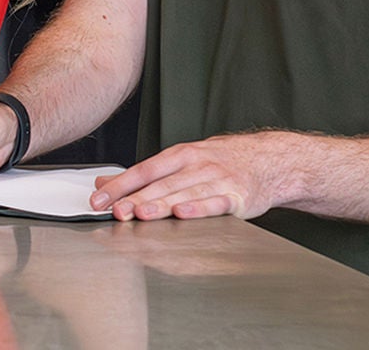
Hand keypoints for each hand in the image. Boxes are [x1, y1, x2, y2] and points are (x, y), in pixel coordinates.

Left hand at [88, 133, 290, 220]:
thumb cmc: (221, 163)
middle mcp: (196, 165)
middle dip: (136, 198)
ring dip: (161, 205)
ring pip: (185, 193)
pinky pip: (216, 203)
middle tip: (115, 211)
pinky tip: (184, 214)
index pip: (143, 170)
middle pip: (162, 184)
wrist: (269, 160)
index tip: (98, 199)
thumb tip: (104, 183)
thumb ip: (143, 175)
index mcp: (180, 155)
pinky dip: (200, 209)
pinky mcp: (237, 196)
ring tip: (140, 213)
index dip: (119, 185)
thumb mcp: (182, 161)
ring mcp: (217, 179)